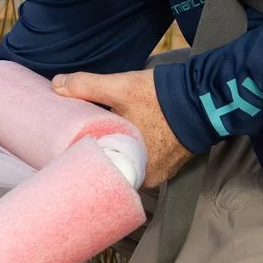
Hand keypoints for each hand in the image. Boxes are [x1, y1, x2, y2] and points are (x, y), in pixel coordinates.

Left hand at [49, 69, 194, 188]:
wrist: (206, 98)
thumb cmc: (163, 98)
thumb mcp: (121, 88)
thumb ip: (87, 86)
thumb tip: (56, 85)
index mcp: (130, 167)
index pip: (97, 172)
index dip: (80, 161)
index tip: (64, 151)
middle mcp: (146, 178)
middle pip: (113, 168)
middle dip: (98, 154)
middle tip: (78, 140)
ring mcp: (160, 172)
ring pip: (128, 164)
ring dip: (117, 151)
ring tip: (100, 136)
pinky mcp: (170, 164)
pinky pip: (144, 161)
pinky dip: (134, 150)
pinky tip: (125, 137)